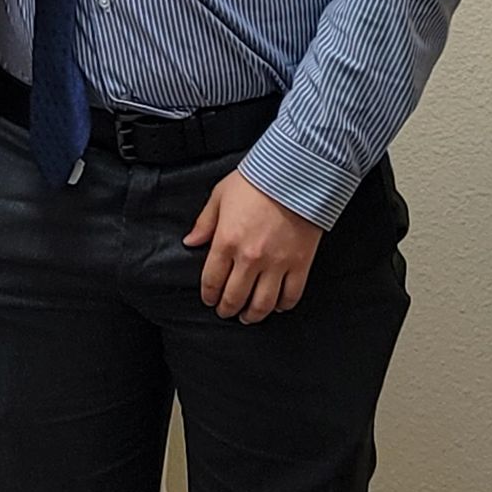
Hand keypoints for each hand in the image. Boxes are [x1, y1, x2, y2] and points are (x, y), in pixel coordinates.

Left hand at [183, 168, 322, 322]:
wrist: (295, 174)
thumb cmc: (256, 181)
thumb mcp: (220, 196)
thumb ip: (204, 223)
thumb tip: (190, 242)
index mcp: (226, 241)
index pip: (212, 280)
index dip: (209, 295)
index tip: (209, 300)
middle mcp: (250, 258)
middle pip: (235, 297)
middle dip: (228, 309)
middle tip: (226, 312)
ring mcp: (277, 263)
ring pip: (262, 303)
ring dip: (253, 315)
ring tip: (248, 317)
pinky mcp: (300, 264)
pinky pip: (291, 295)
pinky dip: (283, 306)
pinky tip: (277, 306)